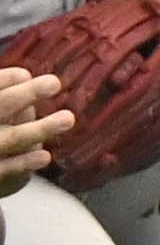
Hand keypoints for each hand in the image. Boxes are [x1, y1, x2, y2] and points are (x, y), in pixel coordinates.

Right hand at [0, 68, 74, 195]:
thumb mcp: (0, 109)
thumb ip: (5, 95)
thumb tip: (25, 77)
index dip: (6, 80)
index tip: (25, 75)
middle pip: (0, 107)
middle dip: (25, 95)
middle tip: (54, 83)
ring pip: (10, 139)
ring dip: (40, 129)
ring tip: (68, 119)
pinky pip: (4, 170)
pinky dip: (24, 163)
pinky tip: (45, 157)